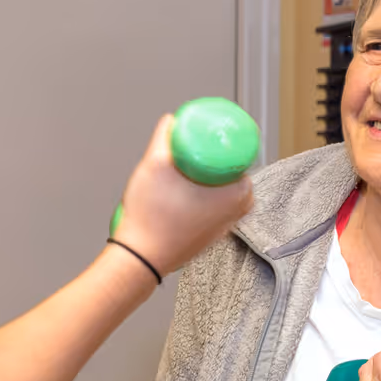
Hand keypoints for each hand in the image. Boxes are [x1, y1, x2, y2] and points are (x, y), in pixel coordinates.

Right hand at [113, 116, 253, 275]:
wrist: (140, 259)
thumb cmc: (151, 217)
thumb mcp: (154, 164)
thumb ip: (164, 137)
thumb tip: (171, 121)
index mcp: (238, 193)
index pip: (240, 157)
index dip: (224, 143)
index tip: (208, 137)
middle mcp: (238, 214)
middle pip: (232, 175)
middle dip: (215, 160)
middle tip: (194, 150)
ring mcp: (224, 229)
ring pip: (224, 194)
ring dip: (209, 180)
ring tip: (187, 170)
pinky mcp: (210, 239)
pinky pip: (214, 211)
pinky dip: (204, 200)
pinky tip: (186, 194)